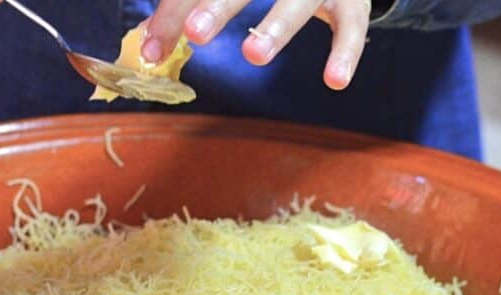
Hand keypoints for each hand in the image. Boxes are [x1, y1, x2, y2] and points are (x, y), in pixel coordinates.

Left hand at [144, 0, 369, 90]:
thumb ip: (187, 6)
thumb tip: (148, 44)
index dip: (175, 10)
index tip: (152, 48)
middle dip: (219, 6)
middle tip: (194, 33)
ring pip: (299, 1)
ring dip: (276, 27)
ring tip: (252, 55)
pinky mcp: (352, 0)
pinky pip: (351, 26)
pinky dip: (346, 53)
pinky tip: (334, 80)